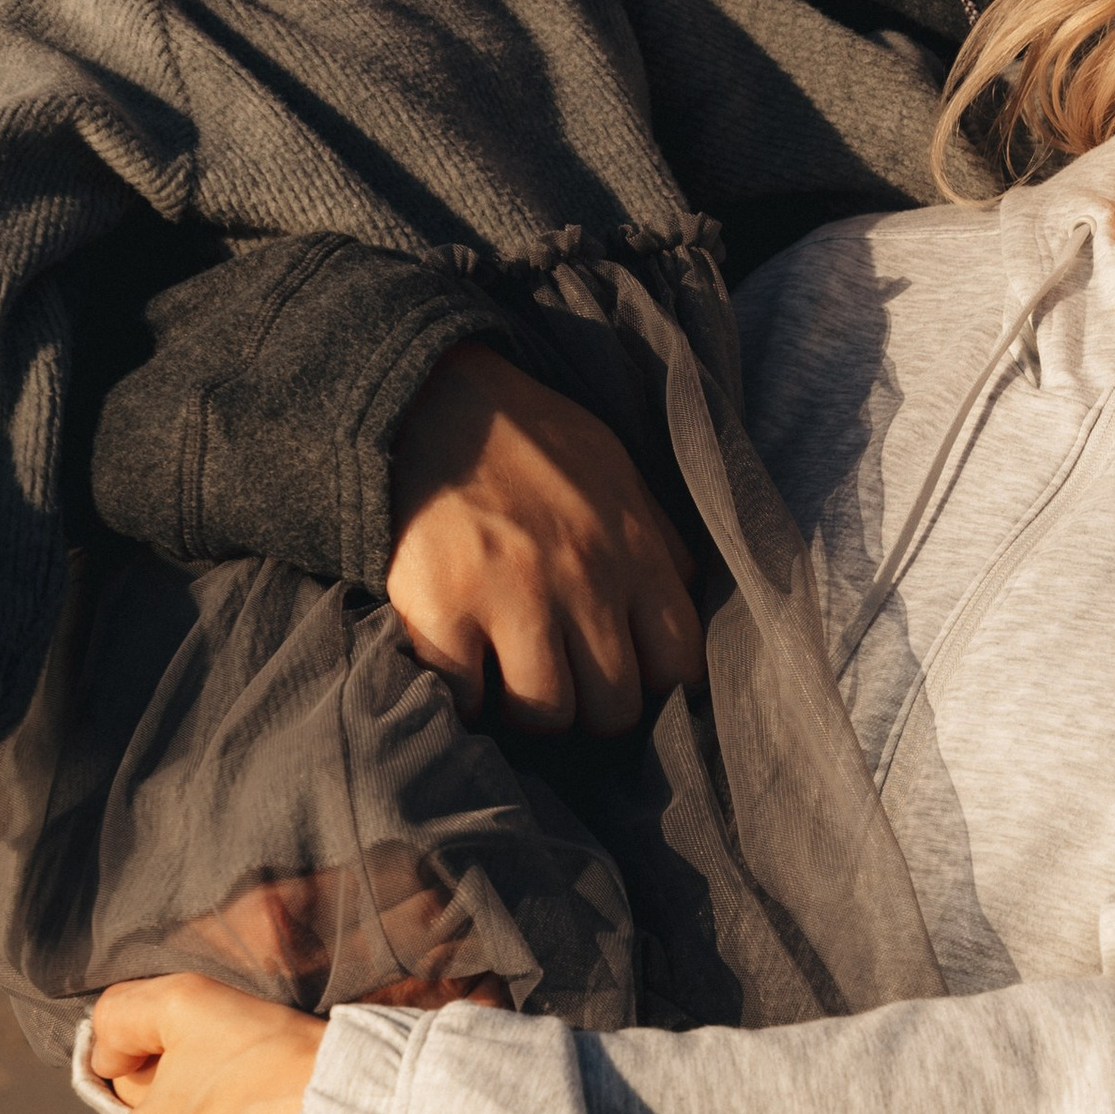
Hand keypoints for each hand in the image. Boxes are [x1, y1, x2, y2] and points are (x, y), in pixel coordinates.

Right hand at [388, 343, 701, 733]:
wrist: (429, 396)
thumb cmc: (530, 442)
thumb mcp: (616, 475)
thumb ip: (656, 542)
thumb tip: (685, 604)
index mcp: (632, 549)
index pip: (678, 666)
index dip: (654, 683)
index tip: (625, 672)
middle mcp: (582, 580)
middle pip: (614, 709)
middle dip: (590, 706)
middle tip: (562, 677)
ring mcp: (510, 598)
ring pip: (546, 717)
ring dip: (526, 706)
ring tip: (508, 671)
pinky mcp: (440, 611)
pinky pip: (468, 701)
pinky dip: (464, 696)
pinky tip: (462, 662)